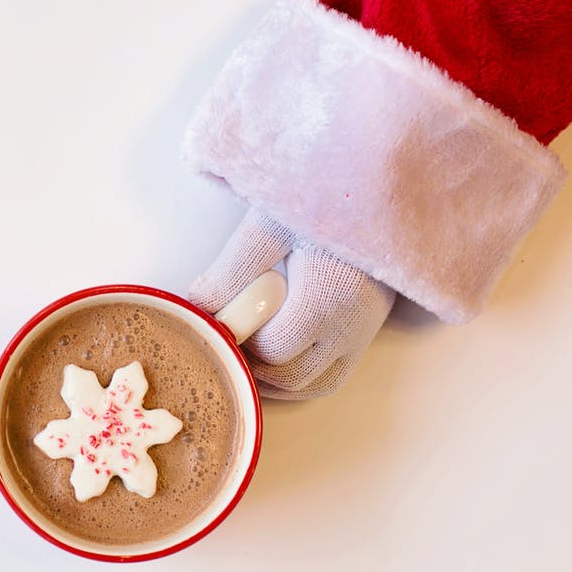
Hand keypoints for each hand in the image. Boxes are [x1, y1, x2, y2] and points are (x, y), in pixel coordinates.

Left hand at [191, 208, 395, 398]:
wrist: (374, 186)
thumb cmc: (321, 196)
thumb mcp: (269, 226)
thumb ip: (233, 270)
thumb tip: (198, 308)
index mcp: (328, 295)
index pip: (272, 349)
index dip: (238, 342)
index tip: (216, 321)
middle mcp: (352, 323)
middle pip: (291, 376)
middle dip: (252, 364)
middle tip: (226, 335)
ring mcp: (363, 331)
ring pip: (313, 385)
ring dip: (274, 378)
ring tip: (244, 348)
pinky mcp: (368, 331)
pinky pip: (331, 375)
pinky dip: (299, 377)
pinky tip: (272, 358)